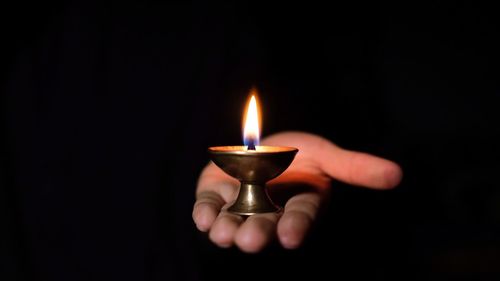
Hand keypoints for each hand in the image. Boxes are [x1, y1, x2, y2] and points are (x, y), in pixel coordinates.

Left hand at [192, 131, 401, 252]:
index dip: (296, 226)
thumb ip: (354, 167)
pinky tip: (204, 218)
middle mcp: (269, 212)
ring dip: (227, 229)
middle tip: (250, 241)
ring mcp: (240, 206)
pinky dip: (205, 213)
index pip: (299, 217)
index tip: (291, 237)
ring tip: (224, 233)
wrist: (259, 145)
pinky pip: (209, 208)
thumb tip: (397, 175)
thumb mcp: (325, 154)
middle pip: (264, 225)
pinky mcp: (215, 197)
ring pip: (234, 222)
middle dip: (258, 233)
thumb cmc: (296, 152)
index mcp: (298, 204)